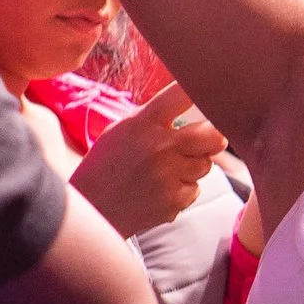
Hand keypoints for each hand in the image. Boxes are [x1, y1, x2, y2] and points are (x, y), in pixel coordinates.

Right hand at [69, 84, 228, 237]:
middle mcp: (158, 147)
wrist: (89, 211)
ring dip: (192, 167)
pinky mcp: (173, 201)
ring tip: (163, 172)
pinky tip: (158, 192)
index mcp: (142, 124)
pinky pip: (195, 189)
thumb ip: (157, 117)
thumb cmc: (106, 166)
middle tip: (200, 142)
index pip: (182, 95)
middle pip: (214, 135)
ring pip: (205, 164)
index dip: (201, 92)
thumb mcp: (121, 131)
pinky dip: (182, 191)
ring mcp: (167, 175)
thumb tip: (196, 99)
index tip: (210, 94)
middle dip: (212, 138)